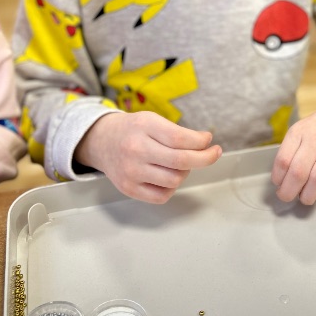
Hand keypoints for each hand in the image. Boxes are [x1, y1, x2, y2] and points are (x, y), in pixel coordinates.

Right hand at [75, 111, 221, 203]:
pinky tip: (167, 175)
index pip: (180, 139)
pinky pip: (162, 195)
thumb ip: (178, 132)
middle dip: (204, 158)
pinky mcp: (129, 188)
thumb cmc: (133, 130)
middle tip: (214, 153)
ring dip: (185, 172)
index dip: (200, 143)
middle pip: (181, 160)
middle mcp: (136, 149)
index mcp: (144, 127)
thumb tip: (205, 143)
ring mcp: (131, 171)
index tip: (210, 141)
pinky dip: (171, 187)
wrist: (102, 141)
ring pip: (175, 180)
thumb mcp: (152, 120)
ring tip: (180, 163)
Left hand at [271, 92, 315, 205]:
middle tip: (287, 197)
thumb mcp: (301, 130)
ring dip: (308, 196)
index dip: (278, 178)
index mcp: (299, 132)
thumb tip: (283, 180)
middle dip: (289, 191)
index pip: (283, 160)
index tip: (279, 185)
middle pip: (298, 172)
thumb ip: (292, 150)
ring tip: (306, 198)